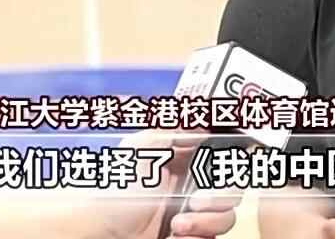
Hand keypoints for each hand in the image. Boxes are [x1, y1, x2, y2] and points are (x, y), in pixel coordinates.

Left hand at [102, 129, 240, 238]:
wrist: (98, 233)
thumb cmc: (111, 192)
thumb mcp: (138, 149)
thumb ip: (170, 126)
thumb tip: (201, 108)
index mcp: (185, 157)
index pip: (226, 150)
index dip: (236, 155)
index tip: (235, 161)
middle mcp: (194, 183)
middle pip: (234, 185)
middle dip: (222, 196)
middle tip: (196, 202)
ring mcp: (195, 212)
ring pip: (228, 216)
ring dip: (207, 222)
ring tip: (177, 226)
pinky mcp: (192, 235)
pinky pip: (212, 238)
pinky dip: (199, 238)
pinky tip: (175, 236)